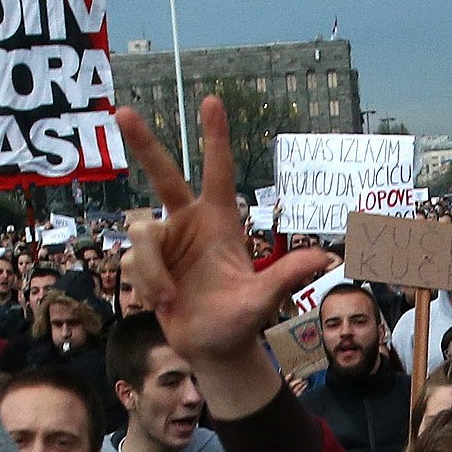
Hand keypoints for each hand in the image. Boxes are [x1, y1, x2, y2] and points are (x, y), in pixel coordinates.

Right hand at [117, 96, 332, 419]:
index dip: (215, 137)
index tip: (212, 101)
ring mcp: (164, 243)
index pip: (217, 171)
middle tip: (122, 111)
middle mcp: (188, 224)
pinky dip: (147, 283)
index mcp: (220, 222)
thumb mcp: (265, 298)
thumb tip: (328, 258)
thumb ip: (288, 275)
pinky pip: (132, 261)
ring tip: (169, 297)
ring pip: (142, 233)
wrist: (212, 350)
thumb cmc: (241, 321)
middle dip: (143, 143)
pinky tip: (162, 302)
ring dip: (153, 268)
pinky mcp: (144, 264)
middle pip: (162, 175)